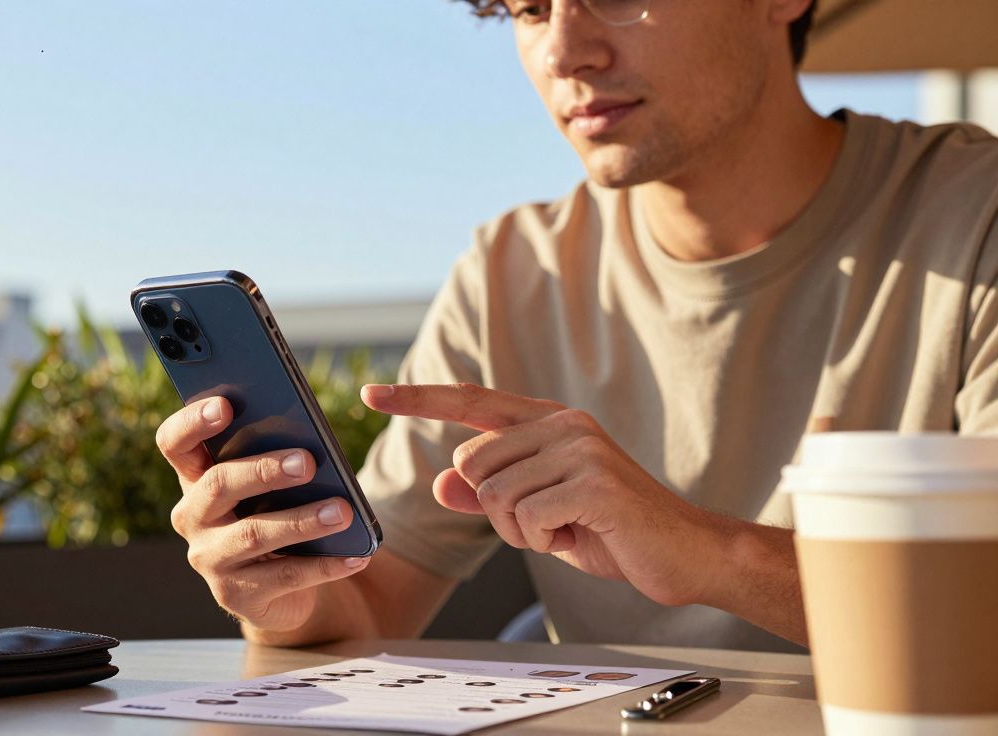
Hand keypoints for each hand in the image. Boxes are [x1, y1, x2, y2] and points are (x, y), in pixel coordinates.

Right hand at [157, 396, 371, 631]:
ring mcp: (211, 559)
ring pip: (254, 534)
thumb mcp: (271, 487)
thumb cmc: (276, 516)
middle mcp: (193, 517)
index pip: (174, 444)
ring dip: (303, 520)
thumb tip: (313, 444)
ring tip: (343, 511)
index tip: (225, 405)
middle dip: (263, 470)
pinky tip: (356, 555)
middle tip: (308, 462)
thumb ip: (277, 459)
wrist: (279, 590)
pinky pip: (284, 577)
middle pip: (218, 485)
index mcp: (196, 478)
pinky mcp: (236, 595)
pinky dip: (325, 565)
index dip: (193, 422)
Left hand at [360, 382, 725, 607]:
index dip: (418, 398)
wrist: (688, 555)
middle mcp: (562, 424)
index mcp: (548, 422)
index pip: (470, 401)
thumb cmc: (614, 532)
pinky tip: (579, 538)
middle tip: (545, 525)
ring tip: (567, 531)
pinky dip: (543, 542)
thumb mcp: (540, 515)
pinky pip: (526, 518)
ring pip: (494, 495)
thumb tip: (440, 482)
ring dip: (521, 532)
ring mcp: (580, 448)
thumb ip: (490, 495)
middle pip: (471, 464)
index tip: (372, 395)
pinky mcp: (593, 481)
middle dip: (494, 511)